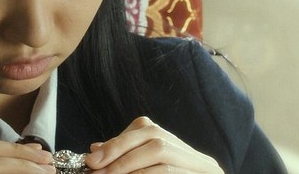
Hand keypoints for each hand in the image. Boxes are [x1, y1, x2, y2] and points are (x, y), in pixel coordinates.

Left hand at [84, 117, 223, 172]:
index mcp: (184, 154)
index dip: (118, 141)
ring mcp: (205, 173)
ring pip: (161, 155)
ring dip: (127, 167)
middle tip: (96, 169)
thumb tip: (96, 150)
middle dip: (121, 152)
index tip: (93, 158)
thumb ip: (126, 164)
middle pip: (155, 138)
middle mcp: (199, 161)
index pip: (148, 129)